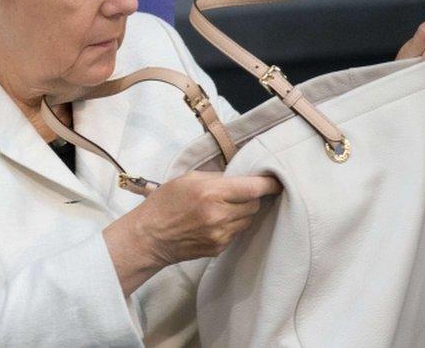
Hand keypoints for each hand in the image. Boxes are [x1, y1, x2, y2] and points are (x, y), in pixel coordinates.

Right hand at [103, 171, 281, 294]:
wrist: (148, 237)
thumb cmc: (164, 203)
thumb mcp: (188, 178)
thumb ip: (217, 177)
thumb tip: (242, 176)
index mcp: (211, 193)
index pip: (254, 188)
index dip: (269, 183)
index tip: (276, 180)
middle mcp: (218, 215)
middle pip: (254, 204)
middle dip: (252, 196)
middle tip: (241, 191)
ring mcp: (220, 235)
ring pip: (248, 219)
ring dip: (244, 211)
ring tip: (226, 206)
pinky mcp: (218, 248)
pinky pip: (237, 233)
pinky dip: (233, 224)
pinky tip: (217, 220)